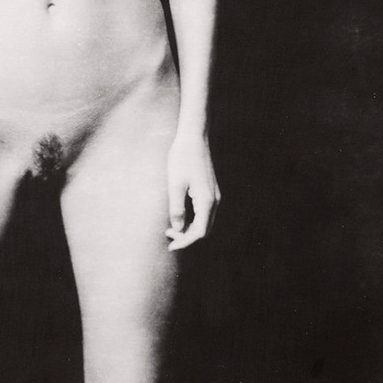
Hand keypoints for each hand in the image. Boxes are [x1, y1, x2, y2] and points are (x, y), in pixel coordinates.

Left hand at [165, 131, 219, 250]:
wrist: (194, 137)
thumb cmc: (182, 158)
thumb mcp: (175, 185)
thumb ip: (176, 209)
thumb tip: (178, 229)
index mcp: (206, 201)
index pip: (199, 232)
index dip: (185, 242)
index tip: (170, 245)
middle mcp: (214, 200)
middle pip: (204, 229)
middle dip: (187, 237)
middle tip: (168, 237)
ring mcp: (214, 195)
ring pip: (205, 221)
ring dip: (189, 228)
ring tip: (171, 228)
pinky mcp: (210, 190)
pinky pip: (204, 212)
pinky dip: (193, 219)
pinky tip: (180, 216)